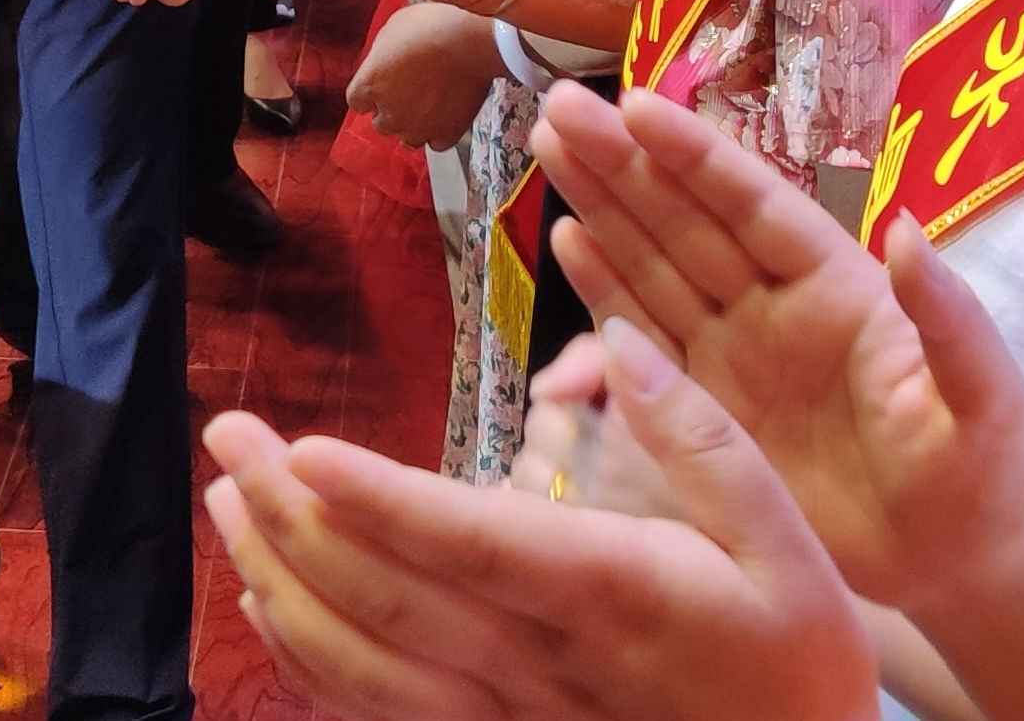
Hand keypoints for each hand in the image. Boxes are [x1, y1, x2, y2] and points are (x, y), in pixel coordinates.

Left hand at [201, 315, 877, 720]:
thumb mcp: (785, 534)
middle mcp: (538, 662)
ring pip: (360, 661)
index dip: (375, 499)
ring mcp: (506, 716)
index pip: (466, 544)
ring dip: (280, 581)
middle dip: (289, 514)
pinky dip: (308, 662)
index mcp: (607, 592)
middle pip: (383, 595)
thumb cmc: (795, 655)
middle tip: (228, 433)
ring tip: (228, 504)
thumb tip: (618, 339)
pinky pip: (378, 712)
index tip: (300, 448)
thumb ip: (699, 433)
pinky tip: (270, 607)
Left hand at [347, 1, 503, 146]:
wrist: (472, 42)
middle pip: (381, 122)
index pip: (357, 100)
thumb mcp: (395, 26)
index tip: (383, 83)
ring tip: (431, 103)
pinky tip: (447, 114)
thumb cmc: (433, 27)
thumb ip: (383, 52)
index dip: (371, 91)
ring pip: (408, 138)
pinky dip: (440, 131)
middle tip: (411, 90)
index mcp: (369, 85)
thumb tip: (385, 58)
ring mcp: (417, 127)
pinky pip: (437, 143)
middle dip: (392, 109)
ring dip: (415, 123)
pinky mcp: (445, 134)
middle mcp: (389, 113)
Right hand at [531, 83, 1023, 615]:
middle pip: (688, 221)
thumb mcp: (981, 395)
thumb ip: (947, 317)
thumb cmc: (985, 474)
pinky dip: (603, 293)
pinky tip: (565, 241)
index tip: (633, 102)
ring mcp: (739, 356)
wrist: (957, 564)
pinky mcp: (708, 413)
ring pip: (655, 266)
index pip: (754, 206)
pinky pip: (646, 339)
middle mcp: (778, 306)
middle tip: (559, 106)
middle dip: (624, 163)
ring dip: (602, 208)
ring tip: (550, 146)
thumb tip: (907, 228)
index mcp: (839, 286)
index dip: (693, 155)